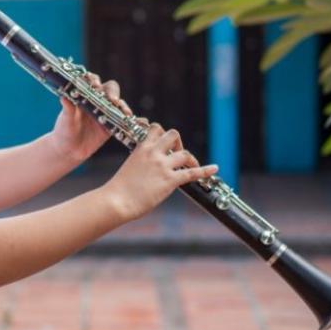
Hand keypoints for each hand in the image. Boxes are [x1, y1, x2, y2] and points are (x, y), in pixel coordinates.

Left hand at [50, 72, 129, 163]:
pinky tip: (130, 119)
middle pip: (110, 89)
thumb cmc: (64, 131)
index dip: (95, 80)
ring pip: (118, 103)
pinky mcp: (112, 124)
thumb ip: (67, 109)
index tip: (95, 86)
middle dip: (113, 92)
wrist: (69, 150)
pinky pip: (123, 118)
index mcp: (84, 95)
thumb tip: (63, 97)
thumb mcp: (65, 119)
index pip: (92, 81)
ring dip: (122, 105)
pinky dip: (128, 117)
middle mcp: (97, 100)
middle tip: (112, 100)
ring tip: (124, 112)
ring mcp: (106, 111)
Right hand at [102, 122, 217, 222]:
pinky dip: (205, 170)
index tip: (166, 143)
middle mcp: (153, 153)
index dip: (163, 134)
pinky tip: (214, 168)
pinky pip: (192, 172)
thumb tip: (148, 167)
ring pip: (185, 153)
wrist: (116, 201)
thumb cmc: (119, 188)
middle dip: (179, 143)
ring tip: (191, 166)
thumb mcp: (130, 167)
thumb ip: (141, 162)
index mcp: (141, 148)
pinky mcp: (170, 180)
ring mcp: (163, 166)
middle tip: (178, 154)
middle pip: (174, 135)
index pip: (156, 129)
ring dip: (190, 159)